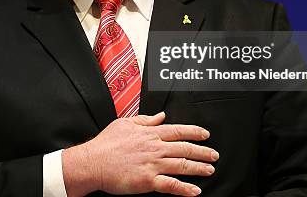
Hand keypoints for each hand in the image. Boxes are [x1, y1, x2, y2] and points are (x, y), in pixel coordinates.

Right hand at [63, 111, 217, 195]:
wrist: (93, 162)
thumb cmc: (106, 144)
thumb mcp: (125, 123)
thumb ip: (145, 120)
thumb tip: (160, 116)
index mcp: (149, 134)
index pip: (177, 130)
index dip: (194, 132)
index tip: (205, 134)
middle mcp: (154, 148)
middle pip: (184, 148)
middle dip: (202, 151)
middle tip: (214, 154)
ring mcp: (152, 164)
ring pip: (182, 165)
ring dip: (198, 167)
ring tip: (210, 169)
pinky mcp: (148, 180)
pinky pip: (171, 185)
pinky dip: (185, 188)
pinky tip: (195, 191)